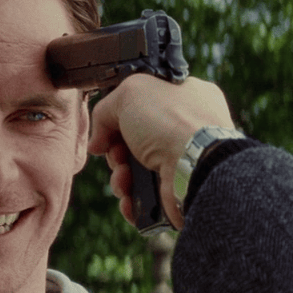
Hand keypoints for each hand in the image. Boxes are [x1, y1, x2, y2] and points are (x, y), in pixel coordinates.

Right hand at [87, 74, 234, 228]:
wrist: (195, 165)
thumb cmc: (171, 122)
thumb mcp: (129, 93)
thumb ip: (105, 110)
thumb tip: (97, 142)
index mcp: (184, 96)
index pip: (141, 107)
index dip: (119, 119)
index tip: (107, 130)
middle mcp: (185, 128)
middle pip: (133, 141)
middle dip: (116, 152)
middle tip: (117, 155)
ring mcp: (182, 161)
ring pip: (135, 171)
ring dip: (120, 177)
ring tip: (124, 179)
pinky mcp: (177, 190)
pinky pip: (144, 197)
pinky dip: (131, 199)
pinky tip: (129, 198)